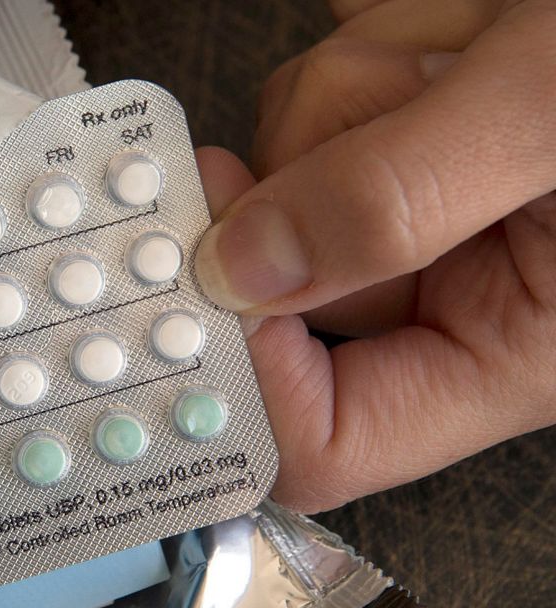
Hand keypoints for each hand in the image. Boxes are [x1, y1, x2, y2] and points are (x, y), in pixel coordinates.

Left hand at [192, 0, 555, 511]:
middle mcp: (454, 291)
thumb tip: (242, 268)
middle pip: (286, 270)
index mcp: (505, 347)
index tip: (214, 273)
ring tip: (484, 44)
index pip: (330, 438)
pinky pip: (318, 93)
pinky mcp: (402, 137)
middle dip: (331, 161)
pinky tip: (469, 30)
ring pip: (293, 162)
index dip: (252, 376)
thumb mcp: (552, 125)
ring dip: (368, 81)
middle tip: (424, 92)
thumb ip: (397, 198)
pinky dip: (378, 44)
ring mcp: (420, 209)